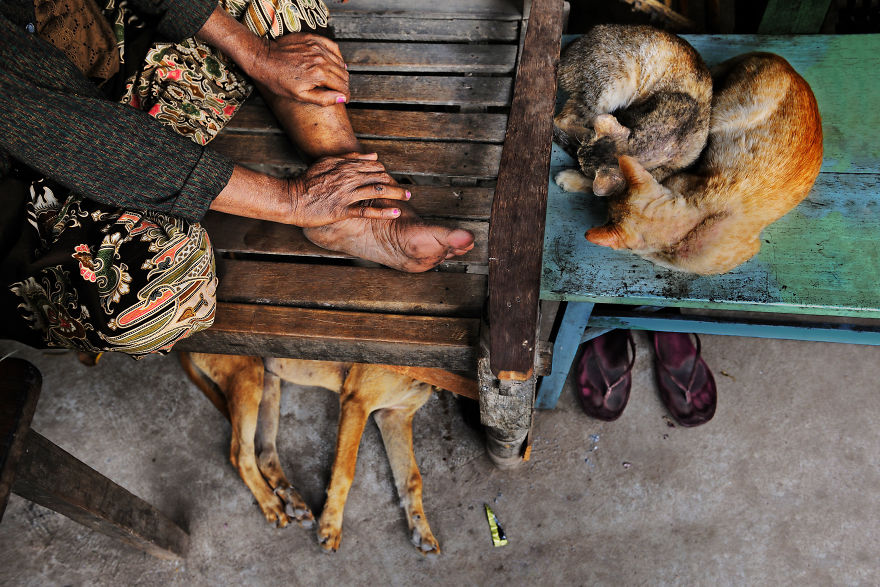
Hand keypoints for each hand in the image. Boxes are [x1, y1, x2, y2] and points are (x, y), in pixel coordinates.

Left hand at [248, 33, 349, 105]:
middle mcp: (321, 59)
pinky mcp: (313, 39)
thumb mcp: (300, 96)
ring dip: (340, 72)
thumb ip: (323, 98)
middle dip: (344, 85)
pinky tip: (333, 62)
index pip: (342, 86)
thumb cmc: (278, 80)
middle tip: (339, 91)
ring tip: (335, 79)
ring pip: (339, 61)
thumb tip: (342, 98)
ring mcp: (318, 47)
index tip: (345, 99)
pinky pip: (333, 47)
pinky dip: (336, 56)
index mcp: (319, 75)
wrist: (264, 59)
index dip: (345, 95)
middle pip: (343, 74)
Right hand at [286, 153, 410, 226]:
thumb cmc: (307, 181)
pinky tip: (396, 213)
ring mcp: (345, 194)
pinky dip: (383, 212)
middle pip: (379, 177)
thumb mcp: (327, 162)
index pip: (373, 166)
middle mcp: (348, 178)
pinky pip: (367, 210)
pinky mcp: (342, 210)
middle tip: (408, 191)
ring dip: (395, 194)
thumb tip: (375, 155)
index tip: (392, 181)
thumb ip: (351, 158)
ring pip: (376, 191)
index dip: (385, 173)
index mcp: (345, 166)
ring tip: (408, 198)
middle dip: (395, 184)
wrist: (291, 199)